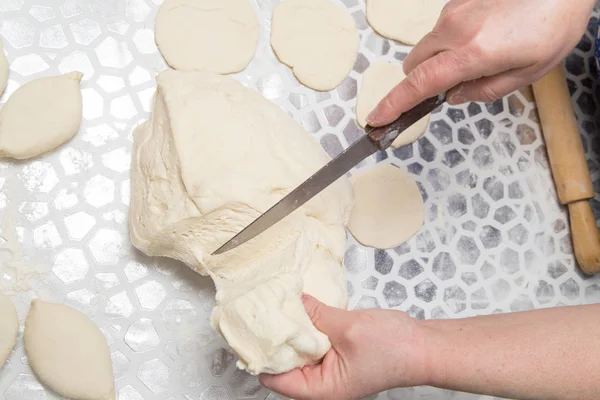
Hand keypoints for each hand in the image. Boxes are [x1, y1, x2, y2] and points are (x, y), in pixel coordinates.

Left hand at [259, 295, 430, 399]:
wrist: (425, 346)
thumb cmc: (395, 349)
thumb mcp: (348, 328)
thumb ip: (316, 315)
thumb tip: (292, 300)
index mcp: (322, 389)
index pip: (276, 378)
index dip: (262, 355)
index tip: (249, 329)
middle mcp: (322, 383)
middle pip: (284, 363)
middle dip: (276, 338)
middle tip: (262, 310)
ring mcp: (330, 368)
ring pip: (299, 350)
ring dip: (293, 330)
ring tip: (279, 305)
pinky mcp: (337, 354)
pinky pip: (314, 341)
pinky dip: (308, 326)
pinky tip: (302, 308)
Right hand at [367, 0, 595, 125]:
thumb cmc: (554, 24)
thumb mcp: (528, 72)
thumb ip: (485, 91)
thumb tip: (454, 97)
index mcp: (472, 52)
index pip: (420, 83)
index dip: (395, 103)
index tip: (377, 118)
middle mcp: (454, 29)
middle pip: (414, 65)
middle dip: (422, 81)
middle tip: (452, 87)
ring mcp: (454, 10)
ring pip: (427, 46)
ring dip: (440, 60)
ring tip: (481, 54)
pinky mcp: (457, 0)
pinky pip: (442, 29)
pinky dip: (451, 41)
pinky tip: (484, 35)